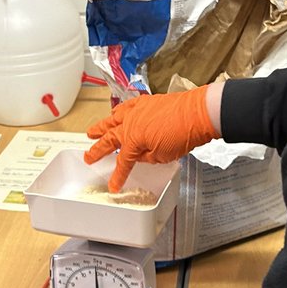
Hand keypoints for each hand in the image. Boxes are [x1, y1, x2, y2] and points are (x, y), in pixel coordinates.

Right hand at [85, 85, 216, 192]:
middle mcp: (130, 123)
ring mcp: (137, 111)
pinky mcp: (147, 102)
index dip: (117, 176)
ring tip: (92, 133)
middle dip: (97, 150)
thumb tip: (139, 155)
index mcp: (132, 140)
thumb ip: (146, 157)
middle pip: (110, 140)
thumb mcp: (162, 156)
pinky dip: (118, 111)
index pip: (122, 162)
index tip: (114, 185)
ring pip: (113, 120)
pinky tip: (116, 113)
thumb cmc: (183, 134)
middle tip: (88, 157)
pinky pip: (127, 106)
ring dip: (101, 127)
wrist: (198, 113)